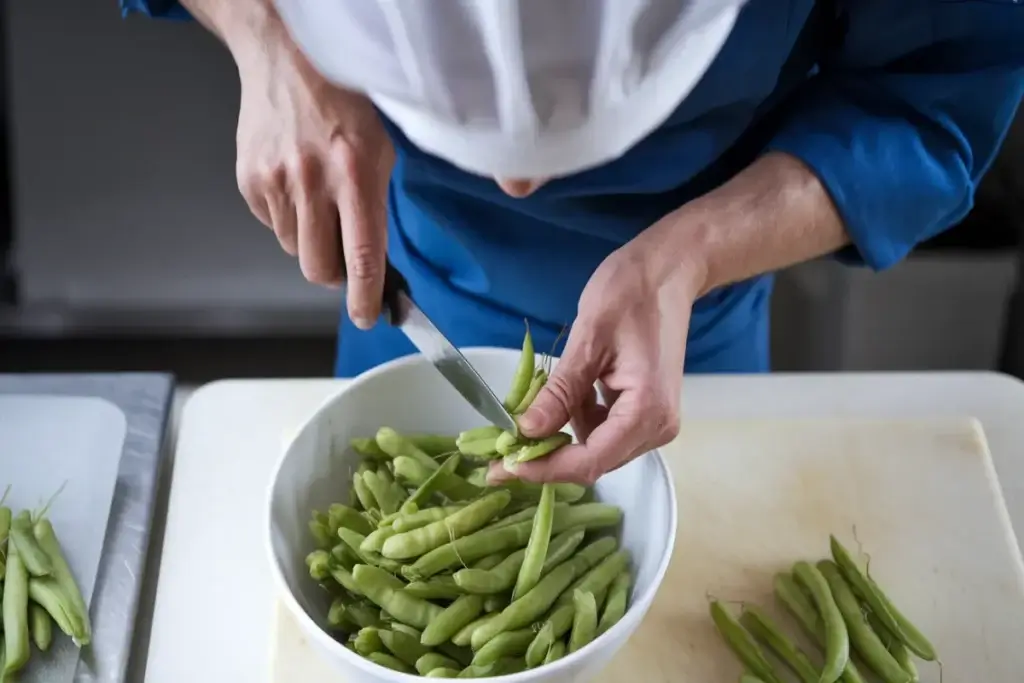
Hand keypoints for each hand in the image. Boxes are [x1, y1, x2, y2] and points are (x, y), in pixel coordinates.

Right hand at [232, 20, 393, 327]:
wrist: (286, 58)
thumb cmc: (345, 103)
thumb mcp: (381, 150)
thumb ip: (377, 207)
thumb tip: (375, 263)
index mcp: (355, 173)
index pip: (361, 255)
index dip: (364, 296)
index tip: (367, 316)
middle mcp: (312, 181)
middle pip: (318, 267)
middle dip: (335, 274)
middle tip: (346, 257)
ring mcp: (274, 182)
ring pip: (295, 249)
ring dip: (311, 240)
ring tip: (320, 199)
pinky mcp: (249, 181)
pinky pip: (273, 225)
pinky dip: (289, 218)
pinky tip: (297, 184)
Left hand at [488, 233, 705, 485]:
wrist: (667, 272)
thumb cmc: (630, 295)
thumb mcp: (587, 341)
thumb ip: (559, 392)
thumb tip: (526, 430)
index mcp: (646, 410)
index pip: (590, 460)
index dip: (544, 468)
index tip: (503, 466)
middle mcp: (657, 426)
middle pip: (594, 460)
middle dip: (547, 455)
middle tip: (500, 448)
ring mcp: (655, 421)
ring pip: (596, 447)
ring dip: (561, 432)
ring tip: (535, 404)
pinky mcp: (647, 412)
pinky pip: (604, 430)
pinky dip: (577, 417)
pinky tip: (565, 394)